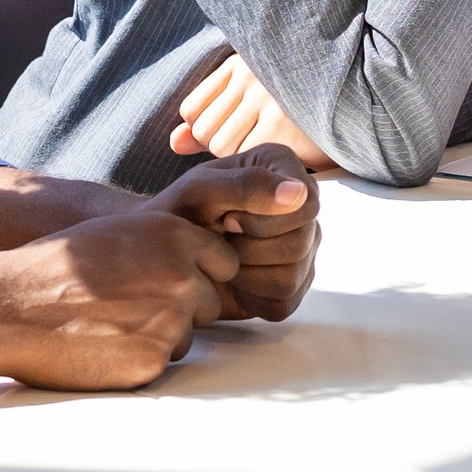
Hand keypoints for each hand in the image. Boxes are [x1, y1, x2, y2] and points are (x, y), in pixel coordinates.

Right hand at [0, 208, 237, 391]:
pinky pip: (160, 365)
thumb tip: (196, 259)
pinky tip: (100, 347)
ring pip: (186, 337)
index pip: (224, 262)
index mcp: (174, 235)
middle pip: (211, 303)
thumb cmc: (53, 268)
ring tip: (108, 326)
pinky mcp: (152, 360)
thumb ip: (163, 243)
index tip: (175, 283)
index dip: (200, 275)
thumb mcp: (117, 233)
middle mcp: (182, 274)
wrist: (10, 306)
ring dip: (158, 338)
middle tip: (131, 309)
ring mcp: (171, 319)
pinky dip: (135, 363)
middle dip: (183, 310)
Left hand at [162, 145, 320, 319]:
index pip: (305, 204)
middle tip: (222, 238)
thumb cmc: (180, 212)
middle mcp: (301, 208)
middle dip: (249, 249)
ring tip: (224, 258)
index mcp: (284, 170)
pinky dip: (250, 296)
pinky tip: (233, 278)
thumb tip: (299, 194)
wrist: (165, 251)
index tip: (229, 217)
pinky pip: (284, 302)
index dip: (264, 220)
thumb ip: (248, 185)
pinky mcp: (293, 284)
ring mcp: (302, 248)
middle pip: (300, 243)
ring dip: (246, 274)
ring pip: (291, 276)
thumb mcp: (201, 191)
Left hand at [171, 49, 337, 172]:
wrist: (356, 108)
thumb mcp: (251, 103)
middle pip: (204, 131)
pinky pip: (245, 157)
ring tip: (266, 155)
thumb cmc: (299, 110)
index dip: (205, 132)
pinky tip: (276, 164)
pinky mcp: (282, 126)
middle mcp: (251, 76)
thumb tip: (175, 143)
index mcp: (242, 63)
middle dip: (222, 149)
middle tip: (254, 150)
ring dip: (241, 161)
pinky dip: (256, 169)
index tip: (234, 137)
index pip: (192, 110)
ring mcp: (267, 100)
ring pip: (221, 147)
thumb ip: (211, 119)